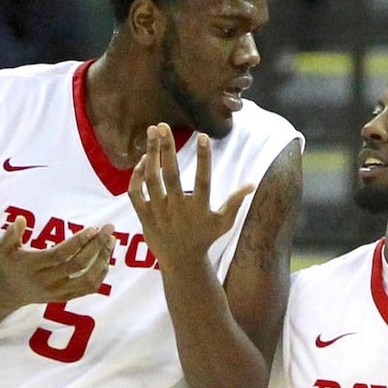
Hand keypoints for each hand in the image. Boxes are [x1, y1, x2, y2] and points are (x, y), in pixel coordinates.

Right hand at [0, 216, 114, 308]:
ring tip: (111, 241)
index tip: (93, 228)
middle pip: (78, 265)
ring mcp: (58, 292)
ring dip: (103, 260)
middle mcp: (47, 281)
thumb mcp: (4, 248)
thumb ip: (11, 233)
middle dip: (96, 246)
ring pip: (88, 279)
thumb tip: (21, 219)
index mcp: (33, 267)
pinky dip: (101, 274)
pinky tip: (106, 258)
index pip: (60, 254)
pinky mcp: (66, 298)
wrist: (9, 293)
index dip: (78, 242)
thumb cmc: (9, 264)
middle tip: (109, 228)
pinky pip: (89, 289)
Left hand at [129, 124, 253, 267]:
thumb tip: (251, 184)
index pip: (203, 180)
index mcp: (199, 209)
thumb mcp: (224, 222)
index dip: (204, 159)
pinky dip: (137, 176)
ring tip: (152, 132)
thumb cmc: (205, 238)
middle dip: (167, 148)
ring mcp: (159, 212)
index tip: (203, 137)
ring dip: (150, 154)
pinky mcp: (144, 215)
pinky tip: (143, 160)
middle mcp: (177, 209)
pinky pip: (136, 193)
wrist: (181, 261)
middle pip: (171, 174)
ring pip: (152, 179)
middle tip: (163, 126)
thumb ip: (236, 202)